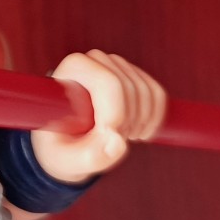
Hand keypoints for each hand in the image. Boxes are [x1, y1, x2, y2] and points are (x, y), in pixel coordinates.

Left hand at [30, 49, 166, 182]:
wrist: (67, 139)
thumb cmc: (61, 147)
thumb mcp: (68, 159)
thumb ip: (90, 156)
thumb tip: (118, 142)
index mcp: (72, 68)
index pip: (107, 82)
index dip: (116, 114)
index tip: (106, 136)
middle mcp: (96, 60)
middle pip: (129, 88)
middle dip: (127, 122)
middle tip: (111, 142)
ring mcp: (118, 65)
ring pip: (146, 92)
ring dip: (140, 123)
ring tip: (120, 137)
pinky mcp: (135, 76)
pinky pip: (157, 94)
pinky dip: (154, 119)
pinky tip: (138, 133)